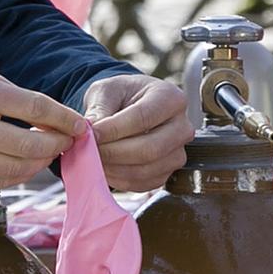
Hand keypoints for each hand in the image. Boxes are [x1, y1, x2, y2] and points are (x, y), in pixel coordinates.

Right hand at [0, 70, 80, 190]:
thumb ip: (13, 97)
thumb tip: (53, 118)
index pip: (35, 108)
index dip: (64, 118)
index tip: (80, 125)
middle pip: (31, 144)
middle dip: (58, 144)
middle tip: (67, 141)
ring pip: (19, 168)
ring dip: (41, 162)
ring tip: (47, 152)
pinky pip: (0, 182)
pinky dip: (19, 174)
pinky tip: (24, 163)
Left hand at [81, 74, 192, 192]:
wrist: (131, 108)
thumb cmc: (121, 96)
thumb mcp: (107, 90)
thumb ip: (99, 107)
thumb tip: (90, 128)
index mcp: (171, 98)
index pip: (143, 117)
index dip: (114, 129)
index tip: (91, 134)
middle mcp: (182, 127)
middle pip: (150, 148)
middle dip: (114, 152)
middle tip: (90, 150)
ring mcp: (178, 153)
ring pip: (146, 169)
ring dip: (115, 168)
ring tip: (94, 159)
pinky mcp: (168, 172)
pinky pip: (143, 183)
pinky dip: (119, 179)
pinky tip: (105, 167)